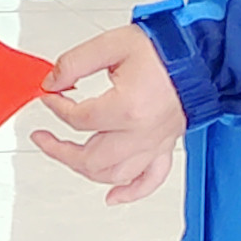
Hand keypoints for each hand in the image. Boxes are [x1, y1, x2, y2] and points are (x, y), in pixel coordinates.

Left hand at [29, 26, 186, 204]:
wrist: (198, 56)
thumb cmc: (163, 50)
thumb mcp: (110, 45)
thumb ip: (74, 63)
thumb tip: (51, 82)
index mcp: (128, 108)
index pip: (78, 120)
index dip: (57, 108)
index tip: (49, 96)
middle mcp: (143, 133)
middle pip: (92, 159)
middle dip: (59, 151)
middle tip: (42, 138)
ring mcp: (156, 144)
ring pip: (115, 175)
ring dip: (85, 171)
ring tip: (66, 157)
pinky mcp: (166, 147)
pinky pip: (150, 180)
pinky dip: (130, 192)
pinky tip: (112, 196)